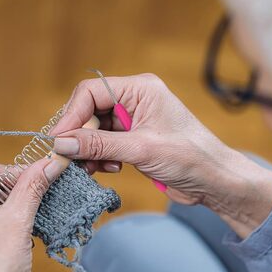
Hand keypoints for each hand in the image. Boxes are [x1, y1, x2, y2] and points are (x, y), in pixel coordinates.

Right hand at [53, 73, 271, 237]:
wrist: (214, 181)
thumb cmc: (190, 157)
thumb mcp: (141, 149)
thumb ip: (100, 145)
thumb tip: (62, 143)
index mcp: (140, 90)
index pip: (91, 92)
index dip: (71, 115)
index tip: (57, 140)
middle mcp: (134, 101)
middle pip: (90, 113)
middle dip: (79, 137)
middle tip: (70, 159)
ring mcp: (132, 122)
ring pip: (95, 132)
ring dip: (89, 151)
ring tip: (93, 168)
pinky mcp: (132, 141)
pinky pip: (104, 146)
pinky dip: (100, 158)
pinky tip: (111, 170)